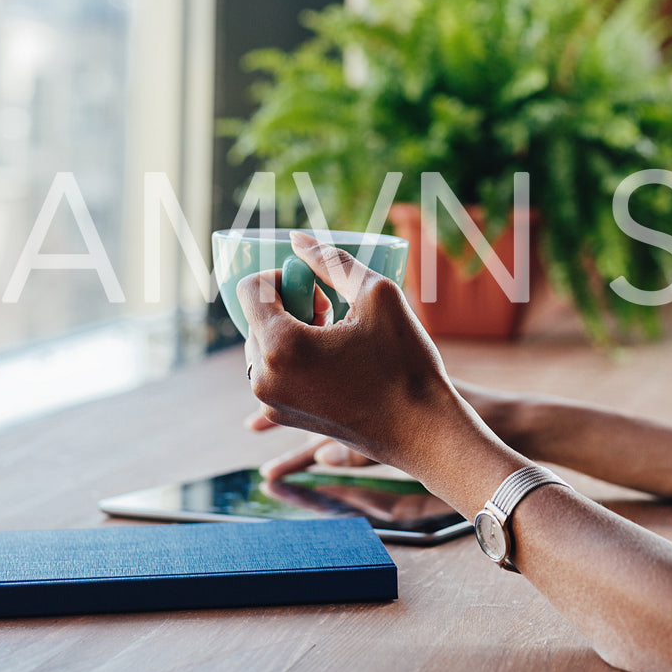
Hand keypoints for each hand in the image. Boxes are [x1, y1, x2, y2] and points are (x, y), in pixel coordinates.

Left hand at [237, 232, 483, 479]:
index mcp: (281, 345)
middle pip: (257, 317)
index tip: (317, 289)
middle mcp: (264, 378)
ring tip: (337, 341)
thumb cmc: (405, 362)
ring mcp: (270, 402)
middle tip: (335, 316)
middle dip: (290, 307)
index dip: (283, 276)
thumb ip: (332, 262)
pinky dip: (295, 358)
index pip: (250, 289)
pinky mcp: (281, 416)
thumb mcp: (378, 294)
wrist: (421, 430)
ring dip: (292, 332)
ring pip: (264, 345)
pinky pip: (273, 372)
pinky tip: (336, 363)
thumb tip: (298, 241)